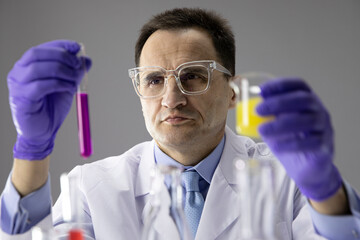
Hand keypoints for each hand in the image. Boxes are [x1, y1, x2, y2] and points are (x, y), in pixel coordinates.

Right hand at [7, 40, 90, 159]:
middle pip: (37, 54)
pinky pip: (40, 86)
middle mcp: (19, 73)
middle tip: (77, 64)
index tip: (78, 47)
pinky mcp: (22, 100)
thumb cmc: (51, 108)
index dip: (60, 45)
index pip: (42, 49)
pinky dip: (58, 83)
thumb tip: (87, 60)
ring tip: (74, 79)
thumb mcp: (66, 86)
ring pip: (37, 68)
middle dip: (61, 56)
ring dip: (61, 70)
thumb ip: (74, 73)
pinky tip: (69, 88)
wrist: (43, 132)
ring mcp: (18, 86)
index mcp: (27, 67)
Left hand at [256, 78, 341, 200]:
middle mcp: (320, 111)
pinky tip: (276, 146)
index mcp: (307, 102)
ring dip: (281, 125)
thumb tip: (247, 107)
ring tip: (261, 130)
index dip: (281, 85)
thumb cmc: (290, 142)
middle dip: (279, 102)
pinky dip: (291, 144)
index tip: (261, 90)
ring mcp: (325, 129)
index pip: (299, 85)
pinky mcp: (325, 147)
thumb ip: (266, 115)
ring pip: (307, 121)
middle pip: (304, 100)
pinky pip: (311, 143)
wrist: (307, 169)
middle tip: (258, 110)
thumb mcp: (275, 125)